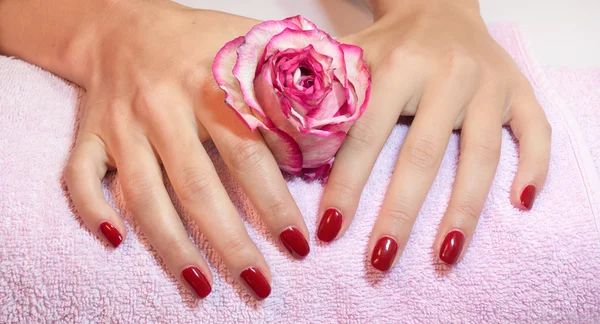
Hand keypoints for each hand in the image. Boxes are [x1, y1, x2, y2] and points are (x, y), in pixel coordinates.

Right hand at [64, 1, 309, 298]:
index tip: (301, 243)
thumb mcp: (251, 43)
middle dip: (231, 240)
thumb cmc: (200, 42)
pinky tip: (115, 243)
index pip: (249, 150)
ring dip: (172, 245)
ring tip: (203, 287)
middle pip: (198, 184)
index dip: (276, 199)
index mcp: (211, 82)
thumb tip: (349, 112)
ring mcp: (122, 123)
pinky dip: (92, 210)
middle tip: (262, 283)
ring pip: (143, 193)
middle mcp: (163, 105)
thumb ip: (297, 77)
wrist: (125, 24)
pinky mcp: (89, 135)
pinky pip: (80, 176)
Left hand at [317, 0, 550, 268]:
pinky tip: (521, 204)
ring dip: (464, 211)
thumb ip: (317, 93)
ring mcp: (489, 83)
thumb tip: (280, 144)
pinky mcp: (519, 89)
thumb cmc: (388, 42)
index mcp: (397, 66)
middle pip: (424, 155)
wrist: (438, 5)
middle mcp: (448, 73)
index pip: (366, 135)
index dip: (346, 185)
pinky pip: (536, 130)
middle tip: (380, 261)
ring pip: (482, 155)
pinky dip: (535, 167)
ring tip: (444, 256)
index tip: (330, 231)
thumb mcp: (349, 55)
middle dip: (400, 214)